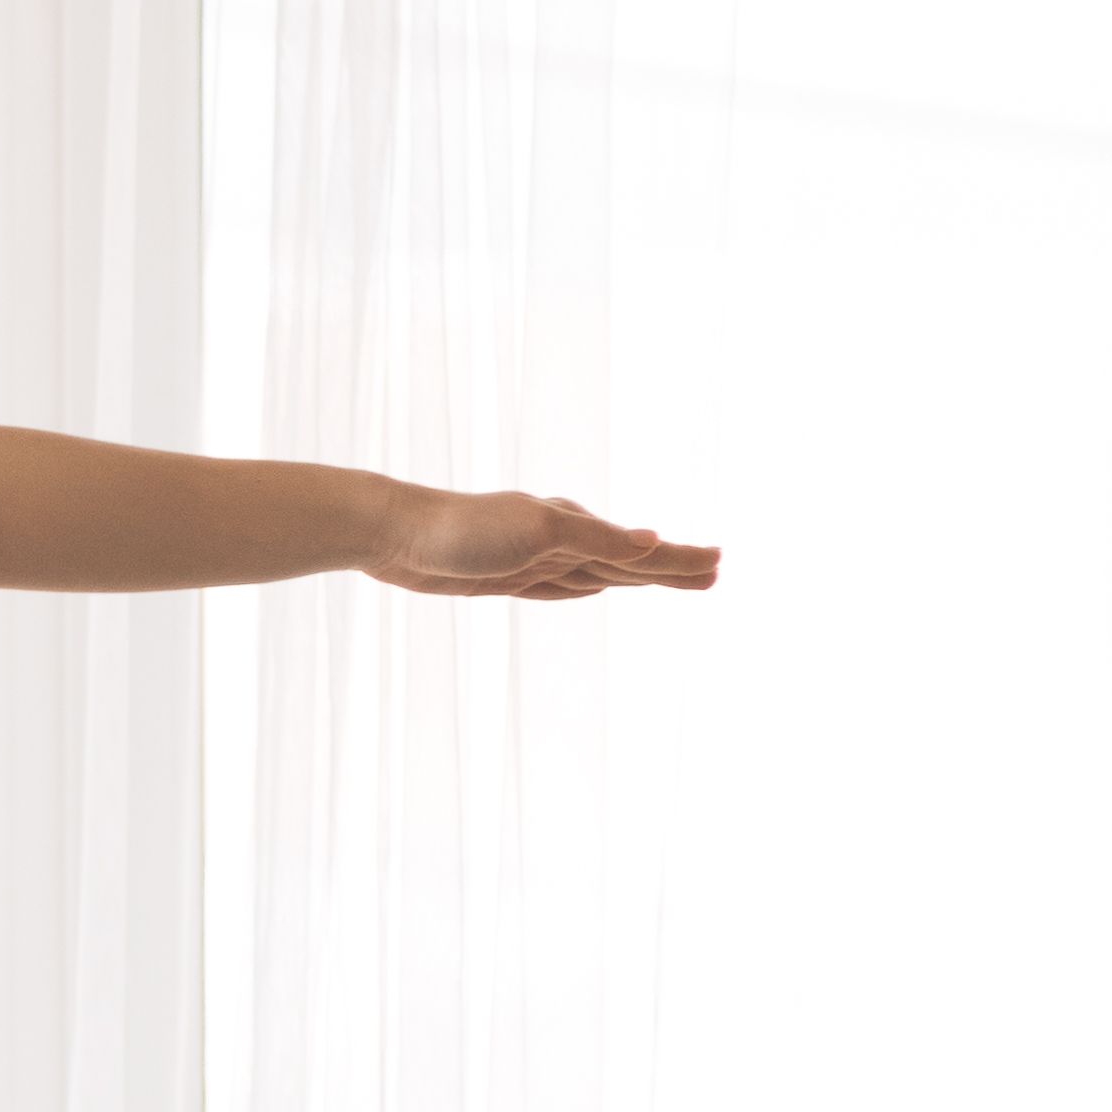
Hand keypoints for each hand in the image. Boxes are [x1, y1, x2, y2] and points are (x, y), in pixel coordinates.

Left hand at [370, 484, 720, 598]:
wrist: (393, 533)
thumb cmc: (463, 529)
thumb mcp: (538, 532)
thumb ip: (595, 540)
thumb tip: (652, 542)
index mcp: (575, 526)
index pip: (642, 552)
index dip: (679, 561)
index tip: (718, 565)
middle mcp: (559, 540)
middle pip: (628, 562)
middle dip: (670, 569)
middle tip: (714, 575)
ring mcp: (531, 558)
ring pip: (600, 573)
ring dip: (636, 577)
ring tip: (670, 578)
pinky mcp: (502, 576)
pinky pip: (560, 584)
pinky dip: (584, 585)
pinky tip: (595, 585)